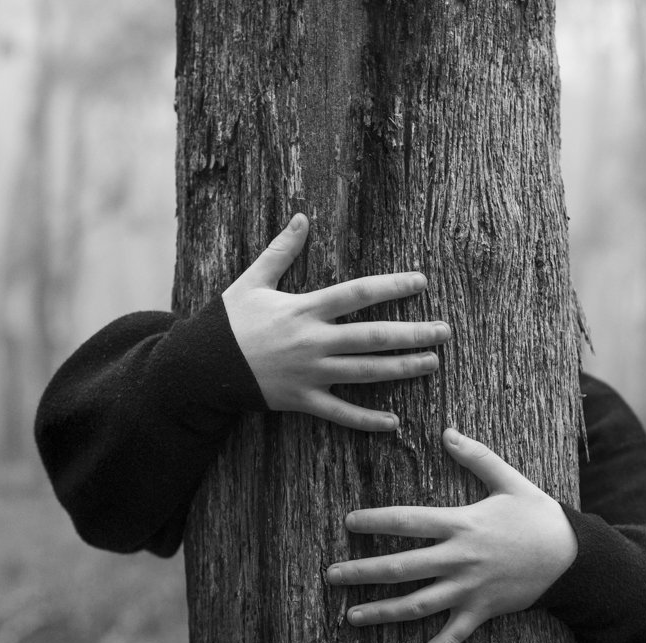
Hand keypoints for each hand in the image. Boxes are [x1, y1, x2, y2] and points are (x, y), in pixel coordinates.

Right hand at [222, 213, 449, 430]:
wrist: (200, 366)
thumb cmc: (227, 321)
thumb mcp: (252, 280)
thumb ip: (281, 251)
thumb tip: (302, 217)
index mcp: (305, 308)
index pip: (358, 294)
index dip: (392, 287)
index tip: (421, 282)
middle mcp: (313, 342)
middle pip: (373, 337)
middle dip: (413, 334)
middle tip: (445, 331)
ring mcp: (310, 374)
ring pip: (366, 373)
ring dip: (402, 369)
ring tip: (432, 363)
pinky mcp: (302, 401)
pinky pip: (340, 413)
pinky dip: (367, 420)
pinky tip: (395, 423)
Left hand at [326, 428, 578, 642]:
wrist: (575, 558)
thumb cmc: (539, 516)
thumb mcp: (510, 481)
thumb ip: (477, 456)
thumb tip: (446, 431)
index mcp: (462, 524)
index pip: (409, 521)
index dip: (376, 521)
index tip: (349, 522)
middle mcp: (460, 559)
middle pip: (401, 567)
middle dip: (362, 572)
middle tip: (330, 575)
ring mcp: (470, 590)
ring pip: (417, 605)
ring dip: (382, 612)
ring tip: (349, 617)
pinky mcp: (482, 613)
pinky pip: (451, 638)